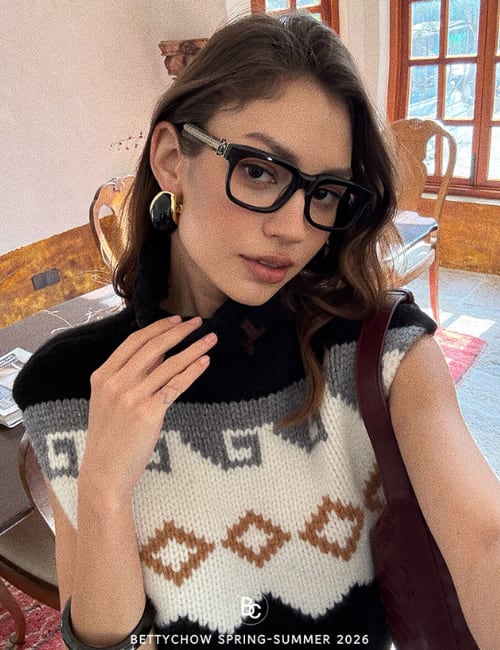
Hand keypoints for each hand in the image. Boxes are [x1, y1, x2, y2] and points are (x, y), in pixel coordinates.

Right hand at [80, 316, 216, 496]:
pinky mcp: (148, 412)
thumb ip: (129, 376)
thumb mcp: (109, 401)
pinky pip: (176, 385)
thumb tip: (159, 352)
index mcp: (102, 376)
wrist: (105, 472)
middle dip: (178, 331)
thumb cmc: (110, 437)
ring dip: (193, 348)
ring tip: (211, 339)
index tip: (176, 319)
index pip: (134, 342)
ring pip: (169, 364)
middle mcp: (115, 382)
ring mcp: (131, 397)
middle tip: (198, 322)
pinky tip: (205, 361)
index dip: (157, 328)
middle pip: (153, 347)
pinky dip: (193, 371)